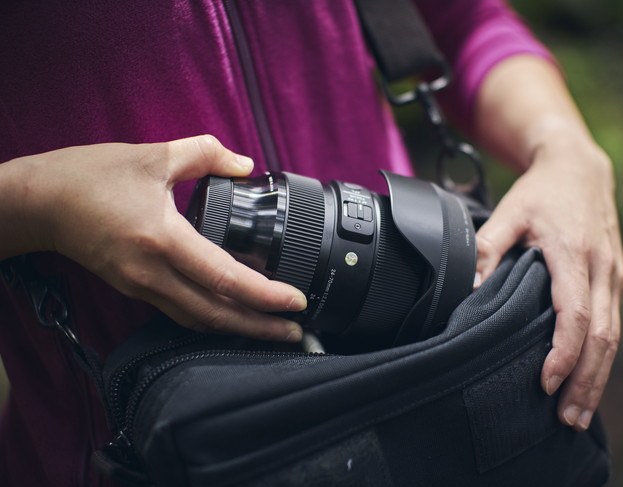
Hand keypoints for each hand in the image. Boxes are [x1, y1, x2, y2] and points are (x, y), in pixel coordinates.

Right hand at [6, 135, 305, 340]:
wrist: (37, 203)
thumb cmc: (88, 178)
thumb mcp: (152, 155)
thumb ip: (204, 154)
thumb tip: (244, 164)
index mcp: (163, 240)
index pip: (225, 278)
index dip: (265, 295)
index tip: (295, 301)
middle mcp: (153, 274)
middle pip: (217, 314)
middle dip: (261, 327)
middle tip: (296, 331)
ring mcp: (141, 287)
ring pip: (198, 321)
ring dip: (238, 330)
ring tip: (271, 330)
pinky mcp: (134, 289)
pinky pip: (179, 313)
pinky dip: (211, 319)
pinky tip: (230, 315)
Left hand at [473, 137, 622, 430]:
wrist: (580, 168)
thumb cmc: (541, 192)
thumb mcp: (508, 211)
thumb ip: (487, 247)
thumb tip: (469, 287)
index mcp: (573, 254)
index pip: (575, 314)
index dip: (563, 352)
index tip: (545, 382)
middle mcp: (601, 269)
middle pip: (602, 337)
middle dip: (585, 381)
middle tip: (566, 418)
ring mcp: (613, 276)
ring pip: (613, 337)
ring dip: (598, 377)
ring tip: (577, 413)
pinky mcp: (615, 280)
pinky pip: (613, 326)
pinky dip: (602, 358)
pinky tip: (587, 380)